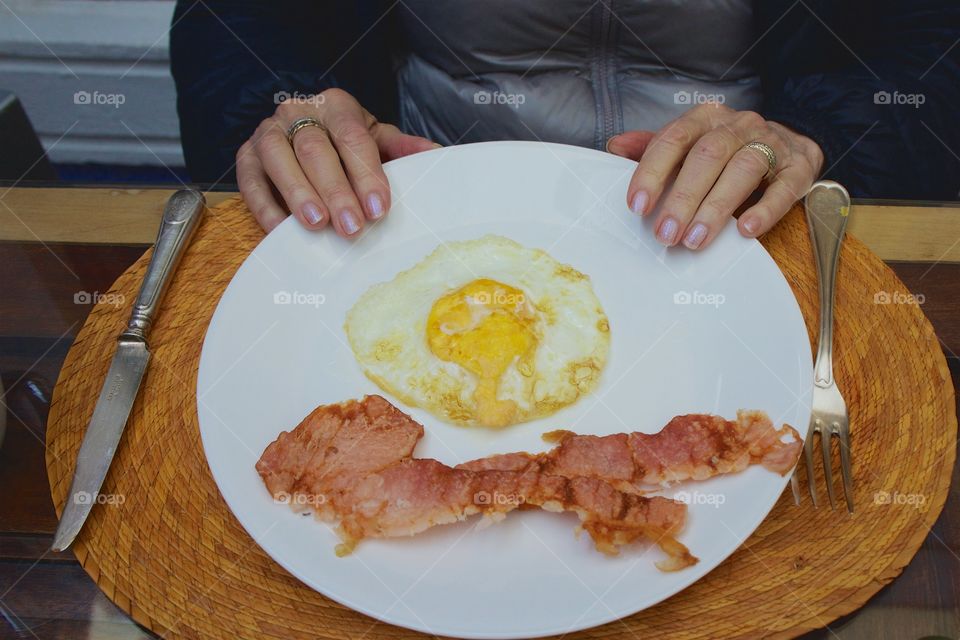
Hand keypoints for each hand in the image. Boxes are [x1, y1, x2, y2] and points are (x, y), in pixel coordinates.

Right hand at [237, 88, 437, 234]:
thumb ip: (401, 148)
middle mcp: (298, 113)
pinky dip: (265, 207)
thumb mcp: (375, 138)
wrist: (302, 128)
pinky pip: (250, 181)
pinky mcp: (246, 157)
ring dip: (298, 194)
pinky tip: (282, 231)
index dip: (366, 173)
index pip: (352, 137)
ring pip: (279, 159)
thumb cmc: (345, 141)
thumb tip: (434, 154)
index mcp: (336, 106)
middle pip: (316, 150)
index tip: (378, 207)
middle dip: (336, 191)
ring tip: (317, 225)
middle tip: (352, 227)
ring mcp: (267, 133)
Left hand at [607, 104, 823, 249]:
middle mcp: (737, 126)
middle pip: (707, 156)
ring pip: (743, 170)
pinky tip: (746, 230)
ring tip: (695, 240)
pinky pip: (784, 186)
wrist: (791, 141)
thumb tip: (614, 147)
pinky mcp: (798, 166)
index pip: (673, 139)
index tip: (638, 205)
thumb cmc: (727, 150)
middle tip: (665, 234)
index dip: (652, 172)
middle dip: (682, 198)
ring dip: (716, 208)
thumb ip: (653, 148)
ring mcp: (770, 143)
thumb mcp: (690, 144)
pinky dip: (765, 209)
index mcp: (704, 119)